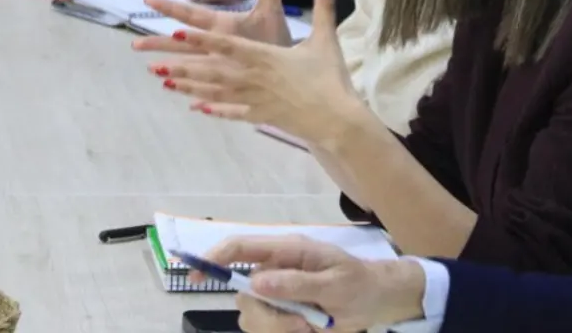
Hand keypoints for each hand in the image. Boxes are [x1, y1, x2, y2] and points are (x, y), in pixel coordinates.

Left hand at [140, 0, 362, 143]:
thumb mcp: (327, 39)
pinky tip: (196, 108)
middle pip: (208, 69)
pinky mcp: (259, 116)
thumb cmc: (330, 78)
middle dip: (178, 64)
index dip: (199, 38)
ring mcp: (252, 100)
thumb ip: (323, 7)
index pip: (225, 44)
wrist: (337, 121)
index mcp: (264, 57)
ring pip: (213, 91)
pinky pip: (230, 111)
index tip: (175, 32)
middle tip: (149, 63)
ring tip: (163, 82)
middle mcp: (252, 78)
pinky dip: (212, 109)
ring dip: (186, 86)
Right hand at [194, 236, 425, 332]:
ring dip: (278, 328)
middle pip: (244, 295)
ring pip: (253, 317)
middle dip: (267, 316)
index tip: (194, 277)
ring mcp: (276, 294)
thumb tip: (257, 280)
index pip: (240, 248)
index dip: (213, 259)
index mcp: (286, 251)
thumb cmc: (358, 284)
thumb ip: (297, 282)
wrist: (376, 300)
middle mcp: (275, 271)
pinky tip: (308, 329)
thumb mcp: (335, 283)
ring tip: (311, 326)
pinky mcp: (281, 314)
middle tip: (300, 325)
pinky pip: (266, 329)